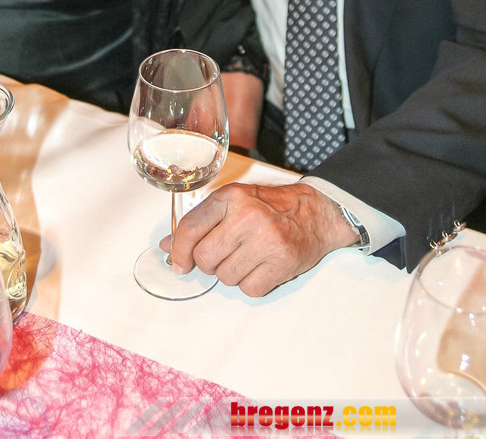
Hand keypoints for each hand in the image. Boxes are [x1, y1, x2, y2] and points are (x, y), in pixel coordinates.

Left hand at [162, 182, 357, 296]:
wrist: (316, 212)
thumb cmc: (270, 207)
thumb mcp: (233, 202)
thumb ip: (201, 222)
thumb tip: (169, 246)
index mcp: (231, 197)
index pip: (190, 229)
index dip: (179, 251)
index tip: (179, 263)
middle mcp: (247, 216)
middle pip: (205, 258)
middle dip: (209, 264)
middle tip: (225, 254)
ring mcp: (266, 239)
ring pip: (225, 277)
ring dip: (232, 273)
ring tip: (249, 256)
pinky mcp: (282, 262)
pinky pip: (249, 289)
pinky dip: (252, 284)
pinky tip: (262, 267)